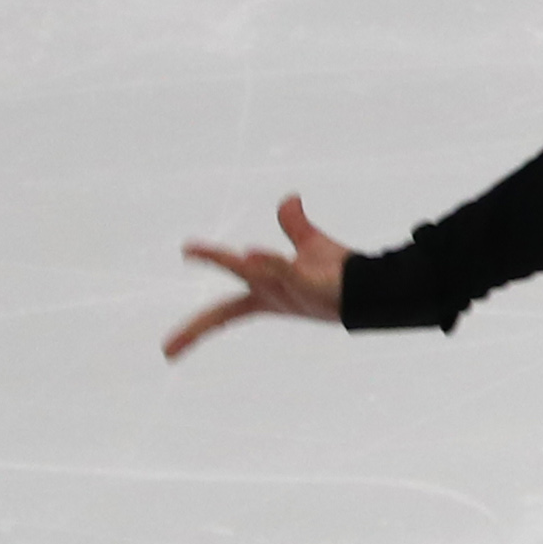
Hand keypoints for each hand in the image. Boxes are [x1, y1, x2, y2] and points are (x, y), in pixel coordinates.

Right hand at [166, 194, 354, 358]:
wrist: (373, 289)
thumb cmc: (339, 275)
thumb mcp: (309, 245)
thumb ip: (294, 225)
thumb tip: (289, 198)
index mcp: (265, 294)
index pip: (224, 308)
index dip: (200, 302)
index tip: (181, 262)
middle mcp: (275, 297)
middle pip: (228, 309)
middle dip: (200, 324)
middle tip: (169, 345)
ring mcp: (293, 294)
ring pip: (260, 279)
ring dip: (249, 267)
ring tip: (228, 253)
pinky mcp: (313, 287)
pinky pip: (289, 273)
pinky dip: (271, 264)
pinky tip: (253, 253)